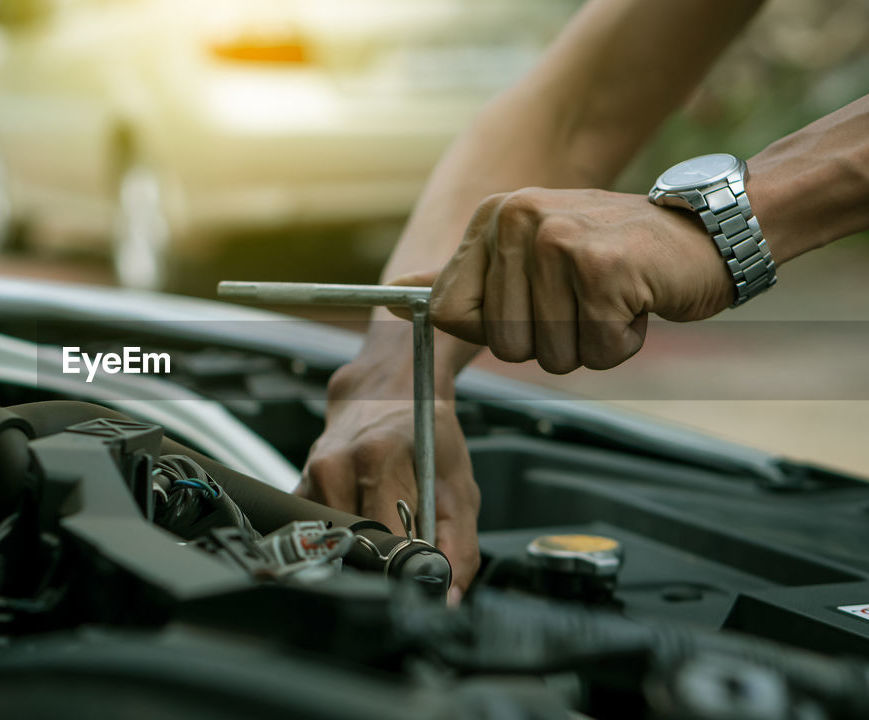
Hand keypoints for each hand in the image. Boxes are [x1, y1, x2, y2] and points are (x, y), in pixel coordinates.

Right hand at [299, 353, 480, 603]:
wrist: (387, 392)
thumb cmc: (425, 434)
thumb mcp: (458, 487)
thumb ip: (458, 548)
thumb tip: (444, 596)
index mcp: (378, 460)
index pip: (385, 545)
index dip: (403, 569)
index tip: (415, 575)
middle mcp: (335, 466)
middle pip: (354, 548)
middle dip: (380, 562)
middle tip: (401, 553)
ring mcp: (311, 475)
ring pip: (333, 545)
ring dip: (359, 550)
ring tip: (381, 530)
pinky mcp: (298, 486)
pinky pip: (315, 533)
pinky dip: (338, 539)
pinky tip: (357, 521)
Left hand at [427, 188, 735, 372]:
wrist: (706, 233)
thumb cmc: (615, 255)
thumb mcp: (529, 256)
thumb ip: (464, 279)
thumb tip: (394, 296)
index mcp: (492, 217)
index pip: (448, 312)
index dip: (493, 330)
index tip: (534, 306)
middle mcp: (517, 218)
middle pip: (503, 343)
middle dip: (553, 341)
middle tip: (586, 302)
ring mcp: (558, 240)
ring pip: (551, 353)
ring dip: (591, 344)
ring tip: (613, 300)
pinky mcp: (602, 267)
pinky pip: (597, 348)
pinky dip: (624, 341)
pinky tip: (639, 301)